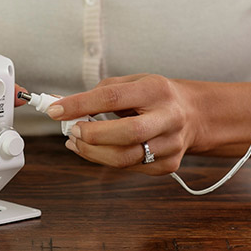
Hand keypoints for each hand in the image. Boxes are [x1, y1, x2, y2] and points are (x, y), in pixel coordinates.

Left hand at [47, 74, 200, 173]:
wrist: (194, 115)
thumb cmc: (156, 97)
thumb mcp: (133, 83)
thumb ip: (101, 93)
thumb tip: (64, 107)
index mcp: (156, 90)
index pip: (113, 98)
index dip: (80, 105)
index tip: (56, 110)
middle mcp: (168, 118)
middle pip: (127, 133)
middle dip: (92, 135)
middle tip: (72, 130)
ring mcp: (170, 145)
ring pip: (125, 158)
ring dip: (92, 152)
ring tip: (76, 142)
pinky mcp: (168, 165)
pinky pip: (129, 168)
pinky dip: (105, 160)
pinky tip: (94, 150)